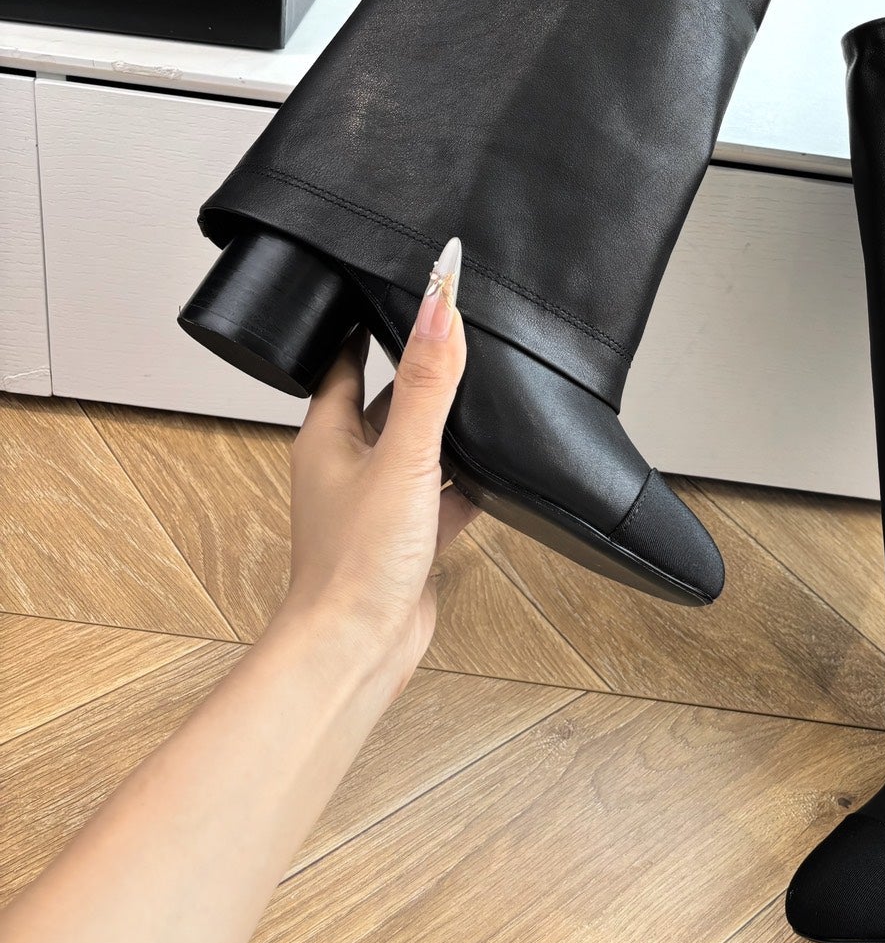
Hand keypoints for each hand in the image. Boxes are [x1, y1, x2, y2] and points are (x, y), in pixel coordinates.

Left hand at [280, 237, 476, 698]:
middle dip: (422, 372)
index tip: (399, 291)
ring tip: (488, 392)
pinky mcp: (408, 538)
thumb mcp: (403, 455)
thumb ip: (429, 380)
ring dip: (448, 427)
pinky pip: (443, 495)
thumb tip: (438, 302)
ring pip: (417, 448)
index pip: (346, 361)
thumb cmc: (355, 562)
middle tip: (458, 334)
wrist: (357, 651)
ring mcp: (377, 503)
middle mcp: (348, 465)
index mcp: (328, 436)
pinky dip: (468, 480)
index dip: (371, 326)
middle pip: (387, 401)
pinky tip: (499, 470)